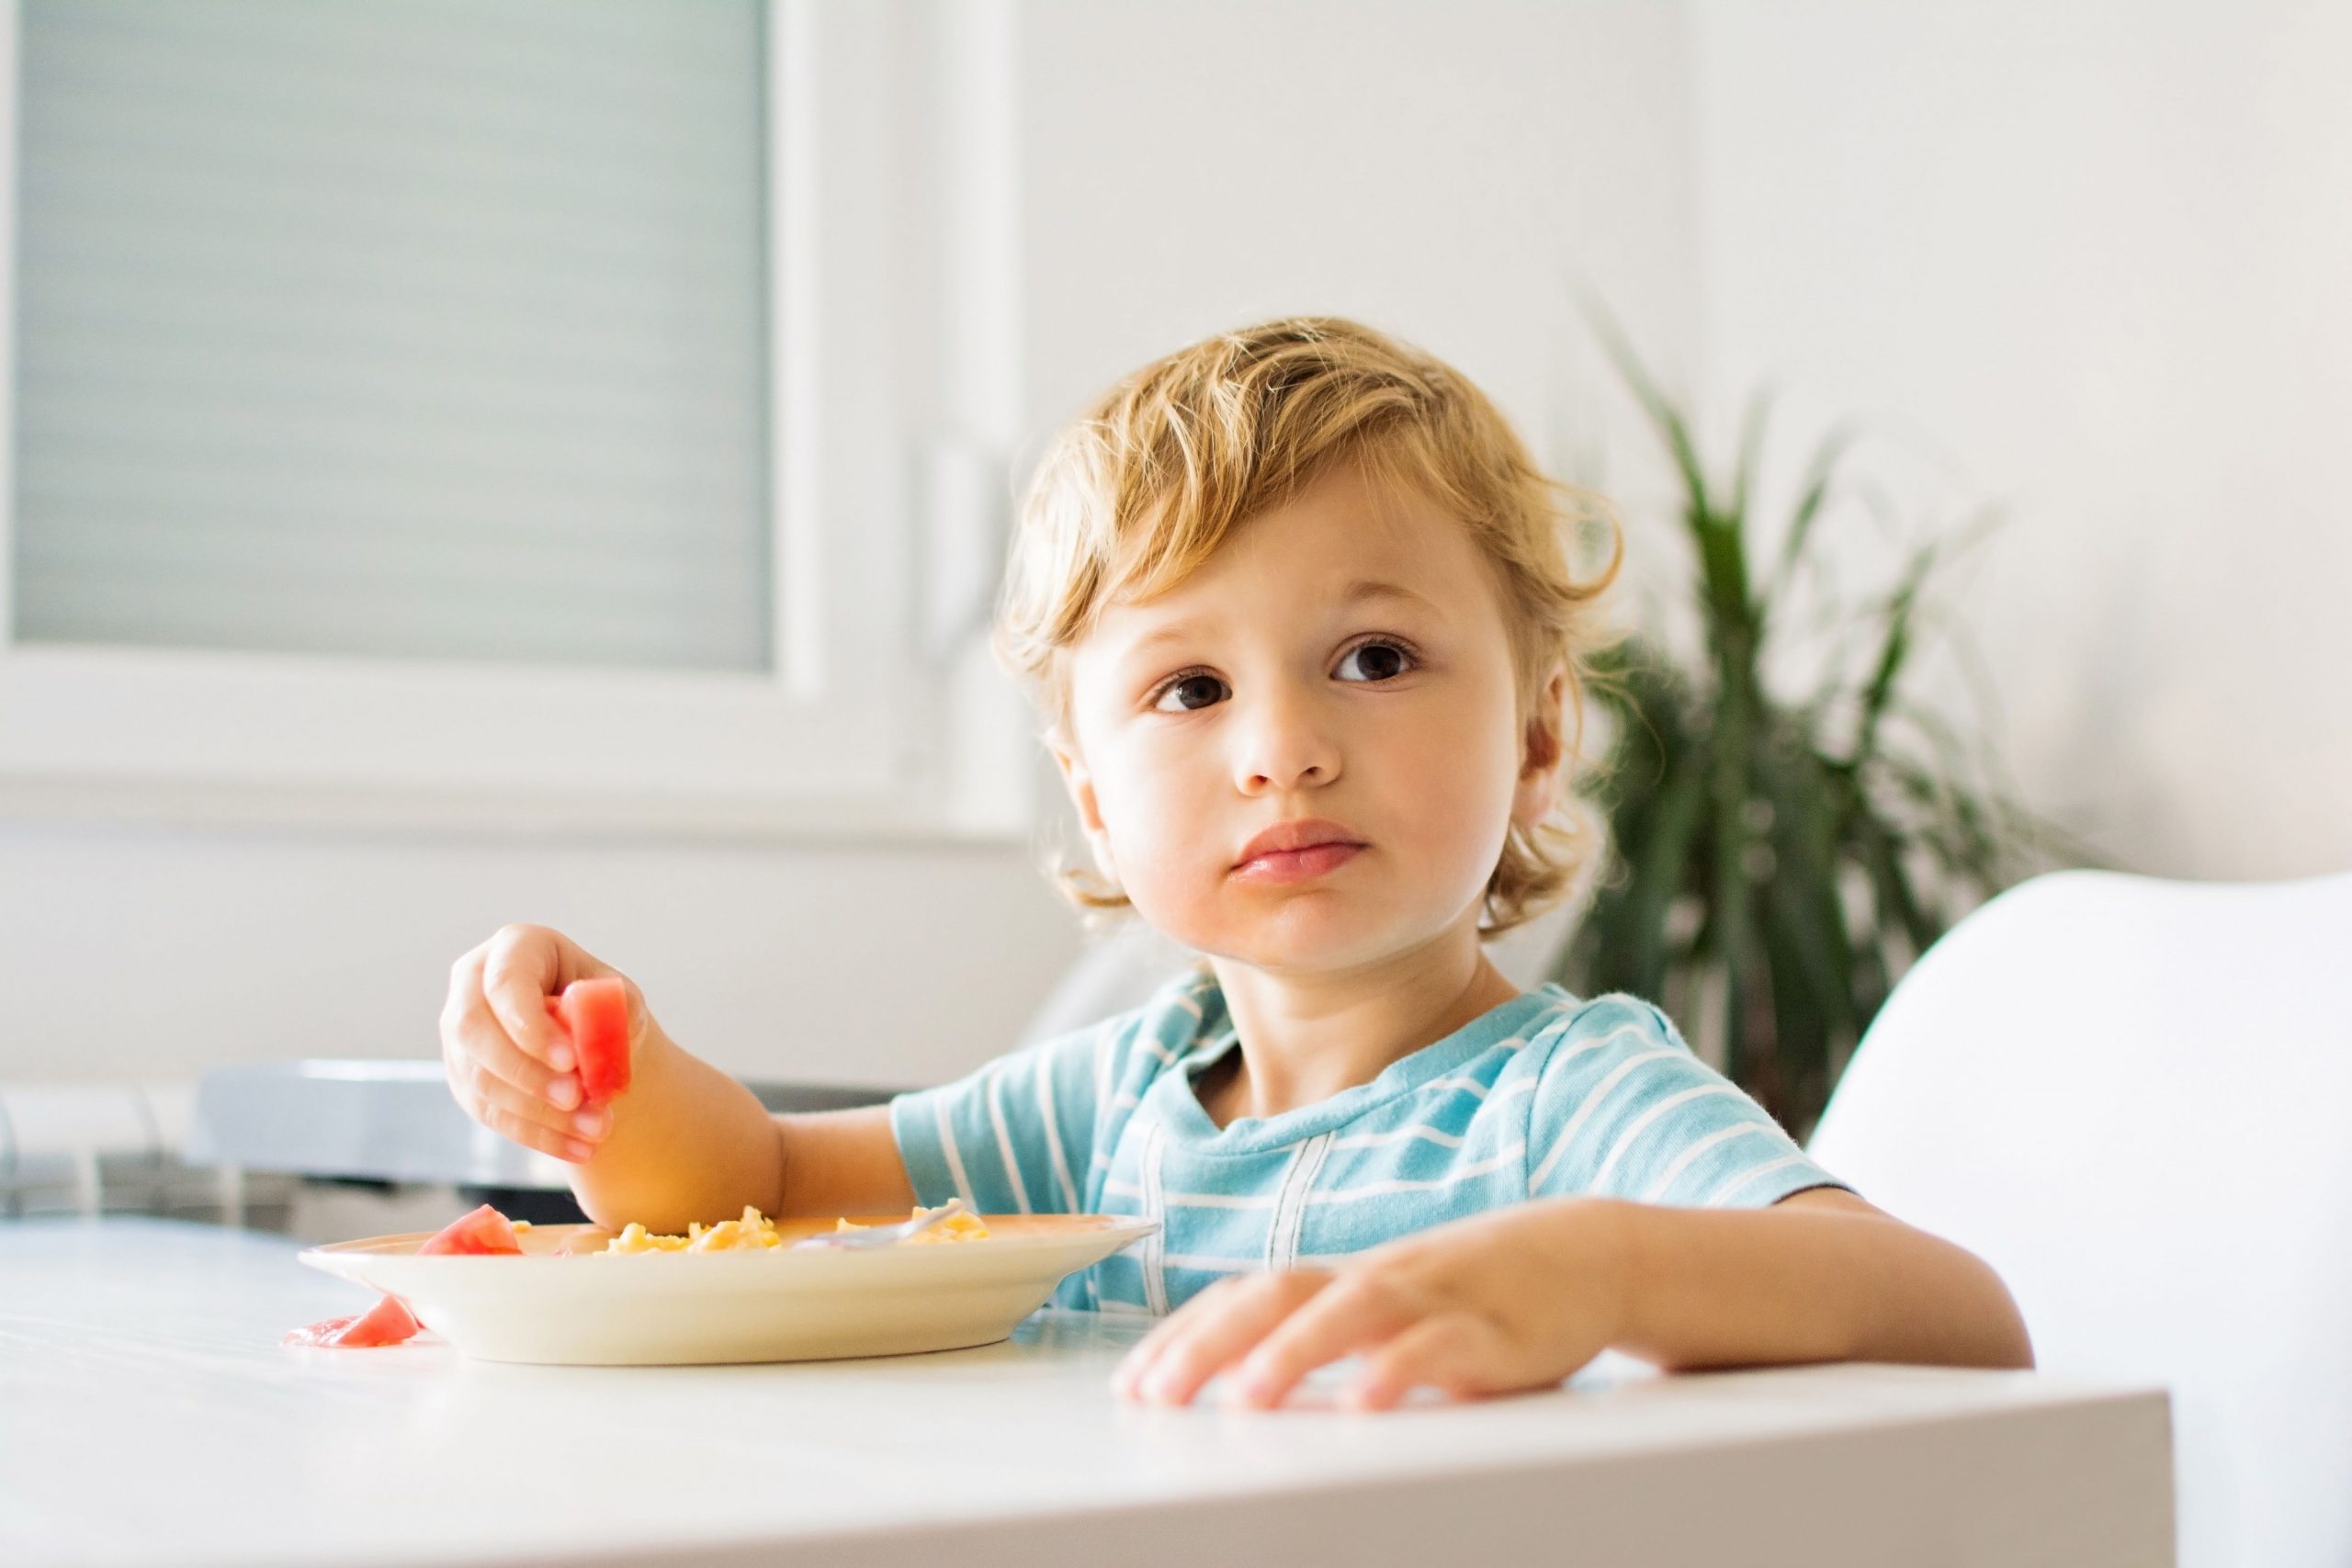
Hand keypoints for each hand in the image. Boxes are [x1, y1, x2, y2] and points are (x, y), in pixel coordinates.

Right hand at [439, 924, 648, 1164]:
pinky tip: (578, 1148)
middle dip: (526, 1072)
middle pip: (474, 1030)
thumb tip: (601, 1034)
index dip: (530, 1025)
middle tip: (577, 1098)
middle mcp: (473, 985)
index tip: (571, 1061)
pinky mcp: (465, 1079)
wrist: (591, 1040)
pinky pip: (490, 1113)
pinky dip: (536, 1135)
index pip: (505, 984)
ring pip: (481, 1079)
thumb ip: (614, 1011)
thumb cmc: (604, 1007)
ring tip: (595, 1129)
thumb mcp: (622, 1000)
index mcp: (515, 948)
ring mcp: (460, 1036)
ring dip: (538, 1113)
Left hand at [1112, 1198, 1631, 1410]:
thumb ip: (1327, 1338)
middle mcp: (1378, 1279)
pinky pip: (1441, 1348)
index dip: (1186, 1334)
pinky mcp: (1494, 1331)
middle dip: (1209, 1342)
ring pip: (1353, 1311)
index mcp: (1345, 1279)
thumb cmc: (1475, 1294)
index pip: (1248, 1297)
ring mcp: (1435, 1298)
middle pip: (1279, 1294)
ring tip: (1244, 1395)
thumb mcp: (1393, 1314)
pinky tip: (1365, 1405)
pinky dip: (1400, 1371)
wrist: (1586, 1253)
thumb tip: (1239, 1378)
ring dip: (1294, 1351)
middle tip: (1153, 1393)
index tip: (1132, 1381)